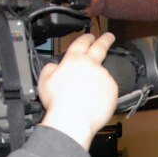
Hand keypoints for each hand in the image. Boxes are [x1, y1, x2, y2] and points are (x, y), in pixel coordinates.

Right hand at [38, 32, 118, 148]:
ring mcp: (103, 76)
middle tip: (109, 37)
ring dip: (98, 81)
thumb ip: (51, 68)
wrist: (73, 120)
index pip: (82, 43)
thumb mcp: (45, 81)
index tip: (90, 36)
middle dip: (105, 40)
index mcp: (74, 60)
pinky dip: (104, 94)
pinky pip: (109, 90)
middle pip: (100, 47)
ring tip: (89, 95)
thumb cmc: (59, 104)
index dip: (86, 38)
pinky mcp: (112, 89)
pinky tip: (94, 102)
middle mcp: (91, 65)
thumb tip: (55, 66)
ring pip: (103, 75)